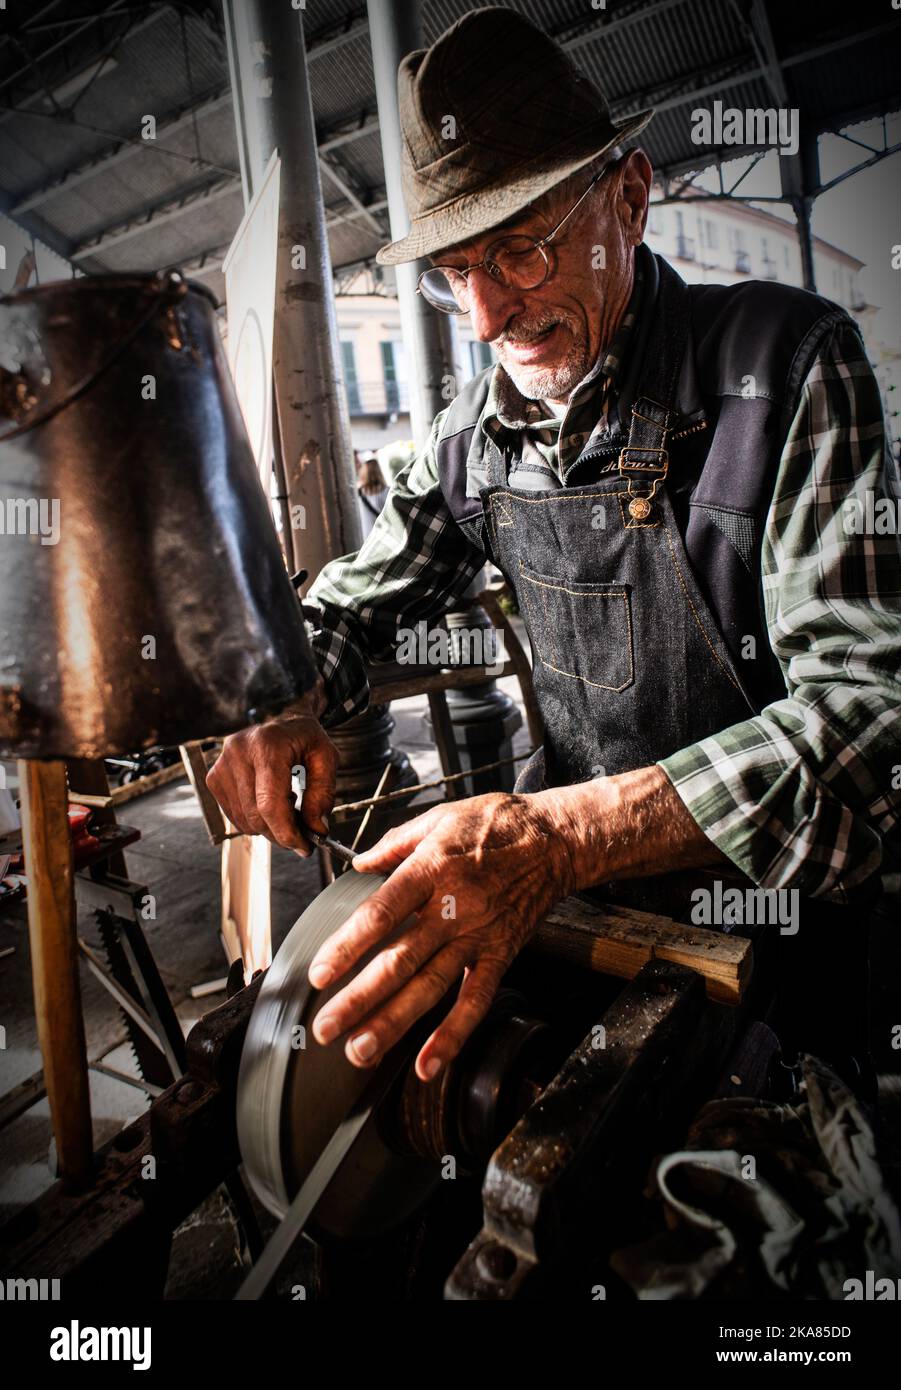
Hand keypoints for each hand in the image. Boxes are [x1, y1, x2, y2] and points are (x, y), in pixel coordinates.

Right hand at [206, 692, 336, 852]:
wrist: (279, 712)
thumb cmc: (303, 736)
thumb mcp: (326, 757)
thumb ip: (322, 793)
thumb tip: (315, 829)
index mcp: (266, 745)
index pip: (269, 804)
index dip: (287, 832)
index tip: (305, 847)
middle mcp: (237, 753)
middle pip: (256, 816)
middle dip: (281, 834)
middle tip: (302, 835)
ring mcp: (221, 765)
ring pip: (244, 821)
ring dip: (268, 828)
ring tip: (287, 809)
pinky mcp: (214, 777)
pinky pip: (234, 816)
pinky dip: (254, 820)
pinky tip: (268, 803)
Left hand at [308, 793, 576, 1080]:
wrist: (556, 840)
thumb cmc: (497, 824)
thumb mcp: (440, 817)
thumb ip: (396, 842)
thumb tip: (359, 863)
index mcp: (431, 868)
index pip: (382, 913)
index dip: (348, 945)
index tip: (319, 973)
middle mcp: (453, 908)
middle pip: (400, 961)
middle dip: (359, 998)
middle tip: (326, 1027)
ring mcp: (478, 936)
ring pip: (431, 987)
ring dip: (393, 1023)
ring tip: (360, 1051)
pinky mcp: (500, 955)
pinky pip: (476, 1001)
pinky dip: (453, 1035)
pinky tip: (427, 1064)